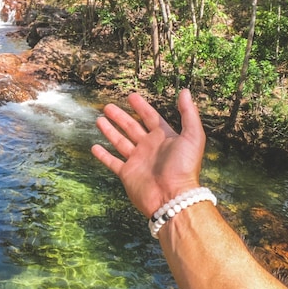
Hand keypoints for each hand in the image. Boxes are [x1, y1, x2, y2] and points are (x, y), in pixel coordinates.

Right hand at [91, 89, 204, 217]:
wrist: (172, 197)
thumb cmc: (184, 167)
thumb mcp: (192, 136)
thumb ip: (188, 114)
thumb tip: (185, 91)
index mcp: (164, 138)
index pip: (150, 117)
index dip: (141, 106)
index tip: (131, 96)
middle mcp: (149, 148)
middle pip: (131, 127)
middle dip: (120, 117)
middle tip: (108, 106)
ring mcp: (137, 161)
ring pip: (120, 142)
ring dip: (110, 131)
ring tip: (99, 120)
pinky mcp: (127, 173)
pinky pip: (113, 162)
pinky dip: (103, 155)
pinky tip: (95, 147)